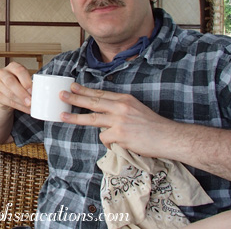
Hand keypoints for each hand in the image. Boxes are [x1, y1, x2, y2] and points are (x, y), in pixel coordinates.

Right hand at [0, 62, 32, 113]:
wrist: (7, 92)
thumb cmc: (19, 84)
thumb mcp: (25, 80)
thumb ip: (31, 84)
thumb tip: (41, 92)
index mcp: (13, 66)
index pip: (19, 71)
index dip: (26, 81)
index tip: (32, 90)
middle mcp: (3, 73)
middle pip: (10, 82)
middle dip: (22, 93)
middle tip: (30, 101)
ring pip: (9, 93)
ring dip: (21, 102)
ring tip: (30, 106)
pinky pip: (8, 102)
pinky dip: (19, 107)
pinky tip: (26, 109)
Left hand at [60, 83, 176, 157]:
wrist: (169, 137)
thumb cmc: (153, 125)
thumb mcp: (136, 108)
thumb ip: (119, 107)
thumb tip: (102, 111)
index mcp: (124, 99)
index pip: (100, 93)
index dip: (85, 90)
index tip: (73, 86)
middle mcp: (120, 107)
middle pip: (92, 102)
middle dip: (74, 98)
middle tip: (61, 95)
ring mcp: (119, 120)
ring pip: (91, 118)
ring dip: (75, 118)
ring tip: (63, 117)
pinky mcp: (119, 134)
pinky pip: (104, 138)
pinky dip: (109, 143)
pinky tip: (118, 144)